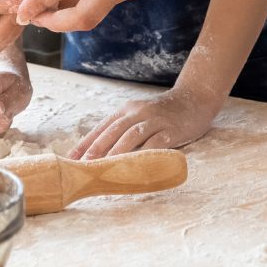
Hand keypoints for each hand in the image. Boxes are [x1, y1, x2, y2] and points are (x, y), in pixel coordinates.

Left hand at [69, 84, 222, 159]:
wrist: (194, 99)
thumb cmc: (163, 113)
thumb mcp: (140, 116)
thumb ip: (123, 130)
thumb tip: (99, 154)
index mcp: (127, 109)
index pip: (102, 127)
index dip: (86, 143)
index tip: (71, 159)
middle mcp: (139, 112)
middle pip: (113, 130)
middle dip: (97, 148)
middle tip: (84, 166)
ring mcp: (156, 120)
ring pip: (132, 136)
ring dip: (117, 152)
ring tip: (105, 168)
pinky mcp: (171, 130)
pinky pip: (155, 143)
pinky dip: (144, 155)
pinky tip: (136, 166)